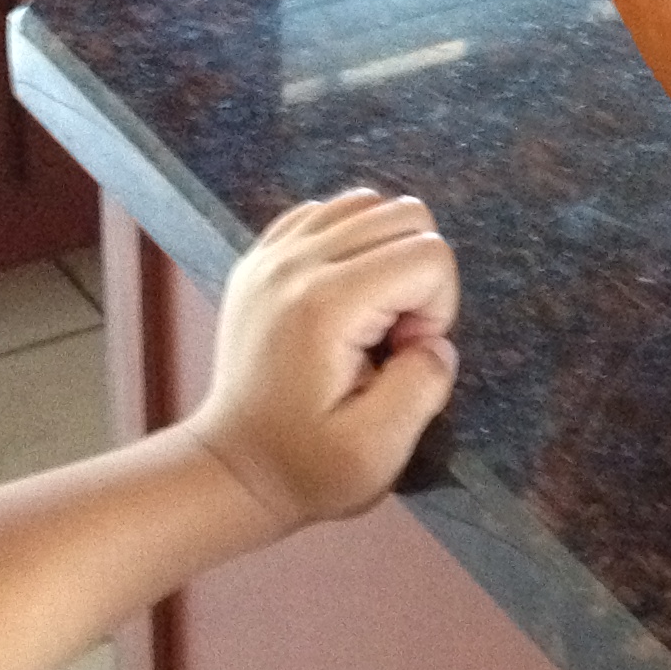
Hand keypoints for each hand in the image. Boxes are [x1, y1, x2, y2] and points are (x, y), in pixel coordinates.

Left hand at [186, 189, 458, 531]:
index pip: (428, 255)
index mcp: (327, 305)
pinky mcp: (260, 257)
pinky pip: (327, 212)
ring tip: (368, 314)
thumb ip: (423, 386)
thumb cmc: (307, 466)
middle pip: (404, 214)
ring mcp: (272, 253)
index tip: (402, 358)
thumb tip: (435, 341)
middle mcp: (296, 262)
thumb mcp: (378, 450)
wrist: (234, 467)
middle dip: (418, 276)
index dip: (436, 310)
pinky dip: (351, 241)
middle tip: (389, 338)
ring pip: (368, 202)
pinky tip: (343, 296)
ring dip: (387, 253)